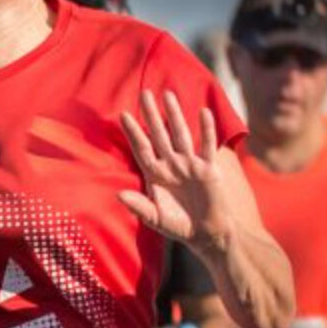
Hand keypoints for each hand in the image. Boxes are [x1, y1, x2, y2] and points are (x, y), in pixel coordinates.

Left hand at [119, 91, 233, 249]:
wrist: (206, 234)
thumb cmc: (178, 226)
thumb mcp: (155, 218)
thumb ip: (138, 206)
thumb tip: (118, 195)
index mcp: (155, 174)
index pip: (141, 148)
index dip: (133, 132)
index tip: (123, 115)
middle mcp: (171, 165)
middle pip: (159, 135)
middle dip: (151, 115)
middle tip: (144, 93)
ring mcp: (189, 165)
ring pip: (180, 134)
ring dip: (175, 115)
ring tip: (168, 95)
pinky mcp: (208, 169)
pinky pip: (207, 146)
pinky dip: (207, 130)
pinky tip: (203, 112)